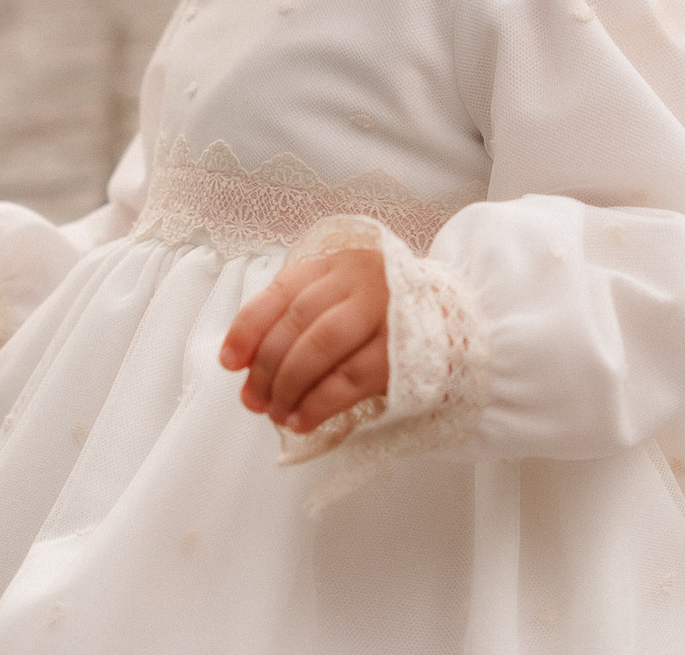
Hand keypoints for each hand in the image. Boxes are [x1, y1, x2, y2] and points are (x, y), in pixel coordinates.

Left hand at [220, 248, 389, 433]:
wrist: (456, 322)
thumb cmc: (383, 314)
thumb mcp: (341, 299)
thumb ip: (298, 317)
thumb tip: (244, 361)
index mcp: (337, 265)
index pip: (280, 291)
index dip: (248, 328)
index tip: (228, 362)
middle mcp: (359, 280)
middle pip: (297, 322)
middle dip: (266, 366)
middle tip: (251, 399)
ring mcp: (384, 313)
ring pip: (320, 347)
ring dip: (289, 386)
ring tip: (275, 413)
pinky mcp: (402, 351)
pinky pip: (350, 378)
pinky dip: (319, 403)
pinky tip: (302, 420)